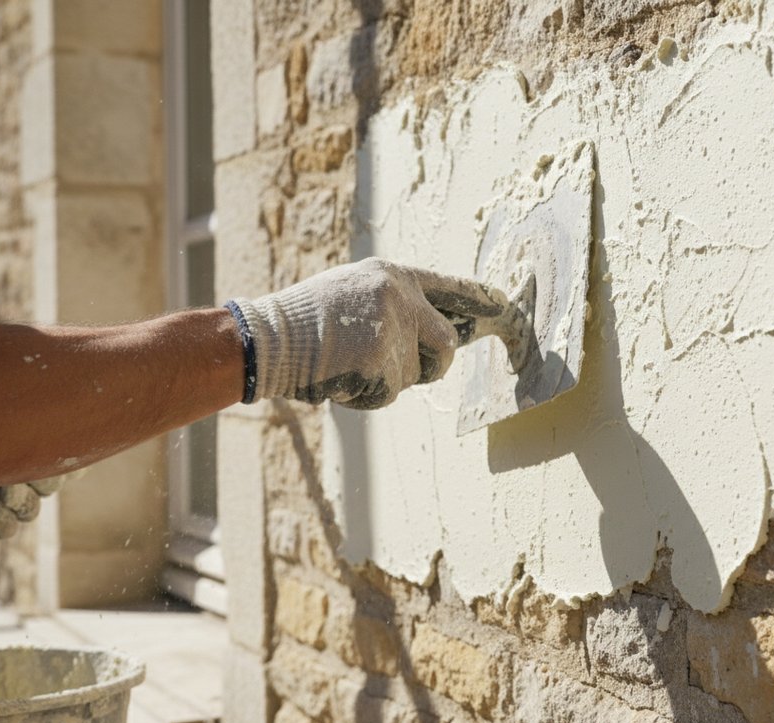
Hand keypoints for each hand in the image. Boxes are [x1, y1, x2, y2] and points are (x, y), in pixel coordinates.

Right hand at [226, 258, 504, 408]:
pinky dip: (366, 396)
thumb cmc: (304, 321)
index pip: (452, 288)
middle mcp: (400, 296)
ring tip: (347, 362)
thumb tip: (438, 336)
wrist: (266, 338)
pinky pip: (390, 393)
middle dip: (431, 365)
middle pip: (447, 344)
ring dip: (388, 380)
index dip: (483, 301)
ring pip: (417, 375)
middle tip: (393, 367)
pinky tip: (338, 376)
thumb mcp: (352, 293)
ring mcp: (392, 329)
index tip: (508, 309)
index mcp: (392, 275)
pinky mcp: (382, 362)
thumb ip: (393, 305)